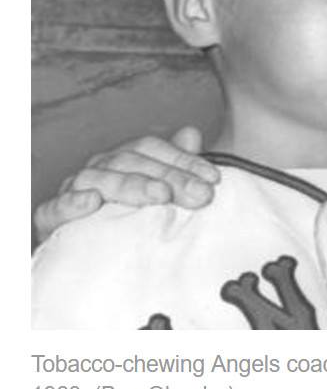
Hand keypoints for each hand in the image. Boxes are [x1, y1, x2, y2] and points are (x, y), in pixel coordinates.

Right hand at [33, 126, 219, 242]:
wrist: (82, 254)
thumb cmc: (125, 217)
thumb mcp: (155, 193)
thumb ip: (173, 166)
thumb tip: (192, 134)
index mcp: (123, 159)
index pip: (153, 149)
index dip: (184, 160)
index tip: (214, 179)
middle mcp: (99, 168)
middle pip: (133, 162)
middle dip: (171, 177)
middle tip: (199, 195)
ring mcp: (73, 190)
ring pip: (100, 179)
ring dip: (131, 186)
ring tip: (161, 196)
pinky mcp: (49, 218)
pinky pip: (55, 207)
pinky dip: (71, 203)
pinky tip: (91, 202)